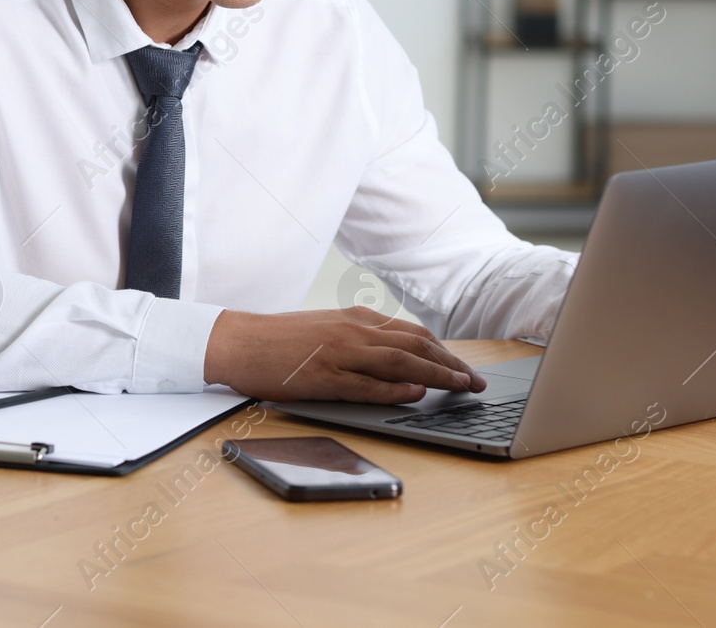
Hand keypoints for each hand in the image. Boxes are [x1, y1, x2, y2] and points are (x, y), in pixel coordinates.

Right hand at [203, 307, 485, 403]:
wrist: (237, 341)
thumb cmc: (279, 341)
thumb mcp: (326, 331)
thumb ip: (360, 341)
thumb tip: (397, 363)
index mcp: (355, 319)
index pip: (413, 334)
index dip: (445, 352)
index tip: (466, 368)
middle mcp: (354, 331)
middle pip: (416, 345)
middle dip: (453, 364)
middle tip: (477, 383)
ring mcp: (340, 352)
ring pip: (401, 361)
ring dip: (437, 374)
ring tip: (463, 387)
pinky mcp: (325, 376)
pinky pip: (368, 384)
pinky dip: (396, 389)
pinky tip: (417, 395)